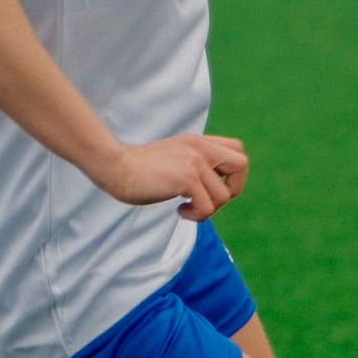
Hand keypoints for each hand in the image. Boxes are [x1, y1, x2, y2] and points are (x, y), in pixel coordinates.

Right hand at [93, 133, 248, 217]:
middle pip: (242, 164)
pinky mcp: (187, 178)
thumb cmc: (138, 168)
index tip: (212, 185)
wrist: (115, 166)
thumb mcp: (173, 158)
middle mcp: (201, 148)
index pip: (237, 149)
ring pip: (224, 195)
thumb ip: (193, 164)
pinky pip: (207, 207)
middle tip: (210, 199)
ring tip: (186, 208)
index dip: (232, 173)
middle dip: (232, 188)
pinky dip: (196, 215)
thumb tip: (212, 188)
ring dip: (208, 209)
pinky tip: (179, 211)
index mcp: (198, 142)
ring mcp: (195, 162)